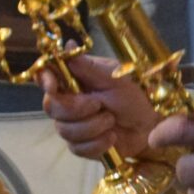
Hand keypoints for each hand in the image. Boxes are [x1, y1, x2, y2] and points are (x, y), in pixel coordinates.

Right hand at [39, 53, 157, 161]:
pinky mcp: (79, 145)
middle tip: (99, 105)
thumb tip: (67, 45)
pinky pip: (76, 148)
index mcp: (74, 79)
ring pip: (64, 130)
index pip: (45, 76)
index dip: (44, 80)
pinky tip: (111, 137)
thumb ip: (88, 66)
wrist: (148, 127)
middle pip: (51, 107)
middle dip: (76, 109)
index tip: (53, 87)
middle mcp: (68, 101)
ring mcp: (72, 124)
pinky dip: (97, 143)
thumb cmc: (134, 97)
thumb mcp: (115, 79)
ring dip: (92, 127)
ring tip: (112, 121)